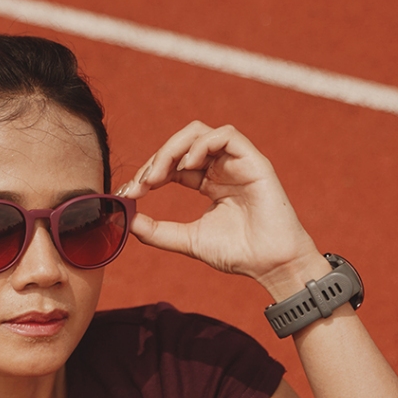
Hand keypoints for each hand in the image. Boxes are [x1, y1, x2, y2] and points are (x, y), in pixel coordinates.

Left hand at [116, 122, 323, 293]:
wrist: (270, 264)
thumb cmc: (236, 253)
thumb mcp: (188, 240)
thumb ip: (159, 231)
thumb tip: (128, 222)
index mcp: (209, 182)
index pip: (174, 164)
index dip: (150, 172)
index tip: (131, 192)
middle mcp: (222, 168)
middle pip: (183, 143)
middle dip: (157, 159)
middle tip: (142, 183)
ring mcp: (238, 162)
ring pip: (200, 133)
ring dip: (173, 149)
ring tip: (159, 176)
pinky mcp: (254, 161)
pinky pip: (226, 135)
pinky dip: (202, 145)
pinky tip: (188, 166)